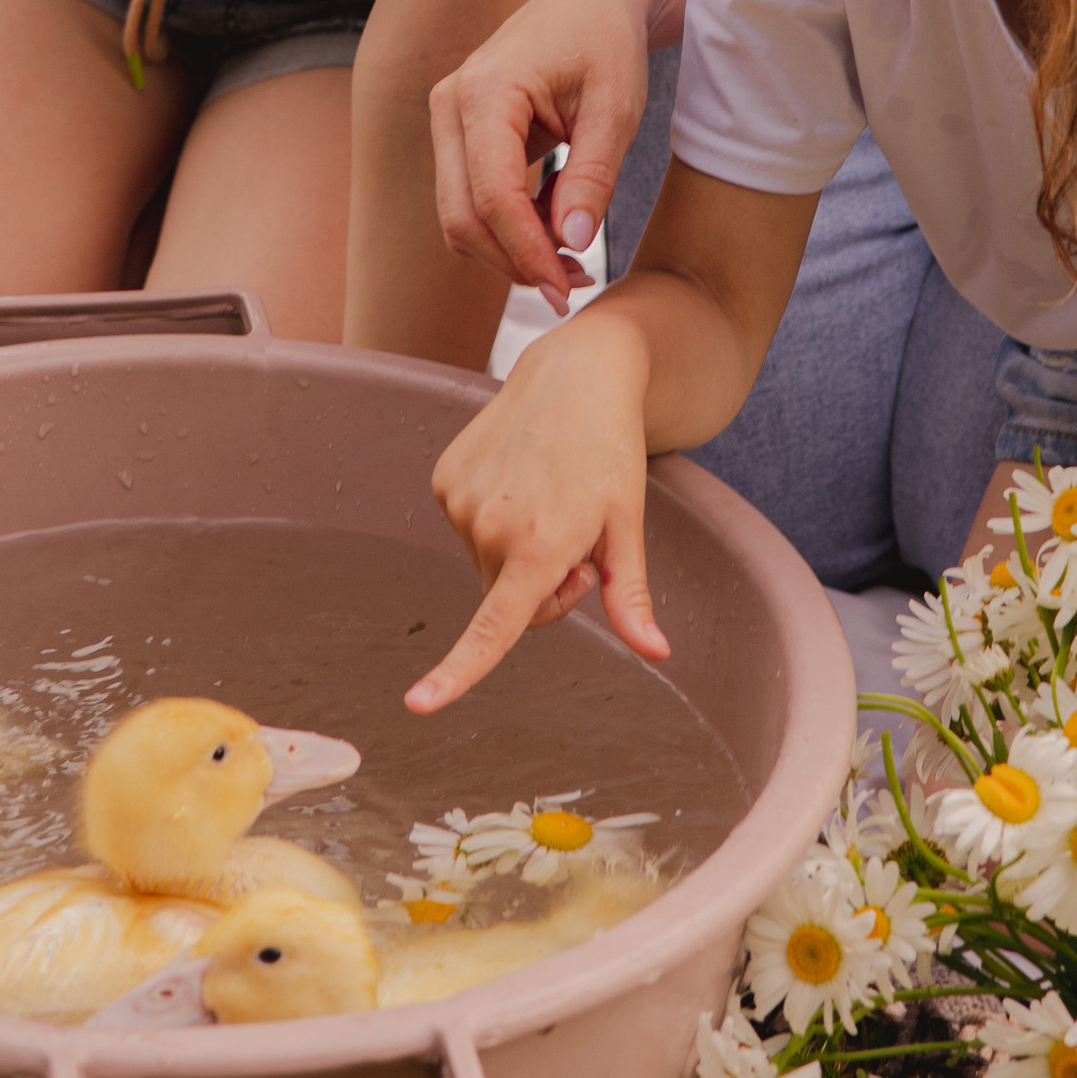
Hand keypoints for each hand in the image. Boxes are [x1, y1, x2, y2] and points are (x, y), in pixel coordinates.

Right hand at [405, 326, 665, 711]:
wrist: (576, 373)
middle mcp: (489, 528)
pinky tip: (519, 475)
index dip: (456, 673)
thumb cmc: (611, 452)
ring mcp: (459, 501)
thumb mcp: (627, 527)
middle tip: (578, 535)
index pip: (494, 627)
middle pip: (508, 601)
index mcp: (539, 546)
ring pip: (487, 565)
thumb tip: (657, 651)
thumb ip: (629, 597)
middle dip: (542, 585)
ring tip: (548, 493)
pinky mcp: (443, 479)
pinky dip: (493, 517)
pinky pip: (468, 528)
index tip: (419, 704)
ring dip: (517, 549)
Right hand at [428, 0, 653, 313]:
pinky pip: (469, 198)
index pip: (492, 196)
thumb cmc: (606, 41)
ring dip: (509, 251)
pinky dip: (507, 228)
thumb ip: (592, 177)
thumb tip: (571, 246)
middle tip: (572, 288)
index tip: (567, 288)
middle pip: (462, 215)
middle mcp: (450, 104)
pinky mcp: (457, 133)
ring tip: (571, 263)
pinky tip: (556, 228)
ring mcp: (447, 119)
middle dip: (514, 262)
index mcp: (487, 91)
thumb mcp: (616, 109)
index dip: (526, 252)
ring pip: (459, 215)